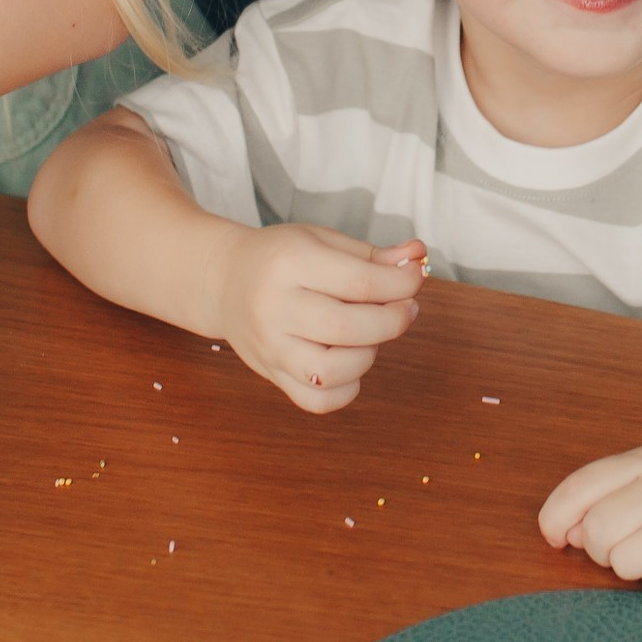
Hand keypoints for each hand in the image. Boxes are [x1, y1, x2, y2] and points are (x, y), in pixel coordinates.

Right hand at [211, 226, 426, 413]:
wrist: (223, 281)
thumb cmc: (281, 257)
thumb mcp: (323, 241)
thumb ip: (372, 254)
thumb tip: (418, 257)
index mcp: (289, 263)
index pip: (360, 282)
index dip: (401, 284)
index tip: (414, 279)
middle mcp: (273, 307)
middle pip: (348, 329)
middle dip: (393, 320)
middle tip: (405, 308)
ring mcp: (269, 347)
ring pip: (331, 372)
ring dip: (368, 355)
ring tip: (369, 335)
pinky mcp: (270, 375)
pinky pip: (317, 400)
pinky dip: (346, 388)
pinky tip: (351, 361)